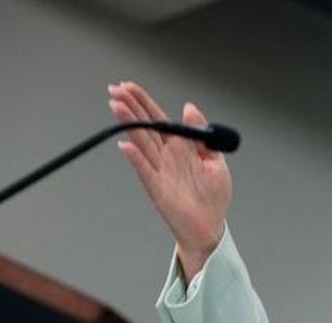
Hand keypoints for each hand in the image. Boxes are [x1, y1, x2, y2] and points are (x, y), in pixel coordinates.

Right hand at [107, 81, 231, 279]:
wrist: (210, 226)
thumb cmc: (213, 197)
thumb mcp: (215, 161)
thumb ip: (203, 135)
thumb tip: (190, 108)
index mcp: (180, 147)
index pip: (159, 119)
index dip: (144, 102)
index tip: (130, 87)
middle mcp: (166, 156)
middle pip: (145, 126)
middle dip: (130, 107)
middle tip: (115, 90)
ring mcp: (159, 170)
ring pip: (141, 142)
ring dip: (129, 124)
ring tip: (116, 106)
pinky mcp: (156, 187)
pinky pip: (144, 169)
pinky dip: (135, 158)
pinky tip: (126, 145)